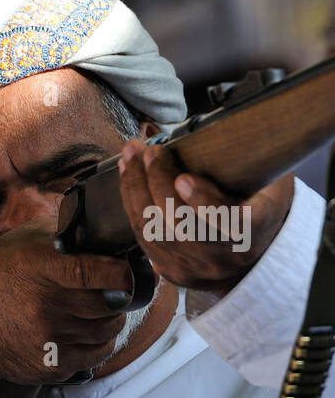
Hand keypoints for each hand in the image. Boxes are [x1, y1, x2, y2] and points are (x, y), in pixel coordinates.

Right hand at [0, 218, 133, 397]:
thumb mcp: (23, 239)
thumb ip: (64, 233)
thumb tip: (105, 233)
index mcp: (40, 267)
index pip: (99, 272)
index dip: (122, 272)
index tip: (128, 271)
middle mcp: (45, 305)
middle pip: (111, 304)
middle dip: (118, 295)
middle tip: (112, 288)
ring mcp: (49, 340)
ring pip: (108, 330)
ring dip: (109, 319)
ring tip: (94, 308)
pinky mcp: (51, 366)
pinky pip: (97, 355)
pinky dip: (98, 342)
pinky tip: (83, 329)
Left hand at [117, 139, 293, 292]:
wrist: (256, 253)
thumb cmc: (260, 204)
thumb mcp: (270, 179)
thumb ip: (250, 159)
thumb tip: (224, 127)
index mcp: (256, 231)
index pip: (233, 224)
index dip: (205, 203)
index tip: (183, 179)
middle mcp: (225, 256)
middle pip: (182, 226)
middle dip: (158, 183)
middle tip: (149, 151)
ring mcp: (197, 267)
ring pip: (156, 231)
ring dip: (136, 189)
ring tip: (132, 155)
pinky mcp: (174, 270)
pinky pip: (143, 237)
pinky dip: (131, 203)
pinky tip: (128, 176)